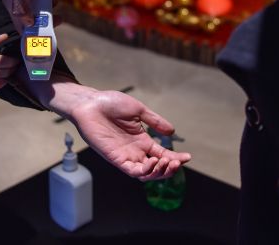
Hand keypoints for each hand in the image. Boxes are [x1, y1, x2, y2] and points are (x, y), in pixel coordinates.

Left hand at [70, 90, 190, 180]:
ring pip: (146, 174)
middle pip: (156, 168)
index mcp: (142, 140)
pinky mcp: (115, 158)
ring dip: (159, 172)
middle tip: (178, 162)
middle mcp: (135, 151)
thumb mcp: (138, 110)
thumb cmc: (110, 103)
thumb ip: (155, 122)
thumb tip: (172, 132)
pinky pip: (132, 171)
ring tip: (167, 163)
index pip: (162, 154)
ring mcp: (125, 156)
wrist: (90, 103)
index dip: (176, 158)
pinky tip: (152, 162)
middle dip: (170, 168)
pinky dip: (144, 171)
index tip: (188, 157)